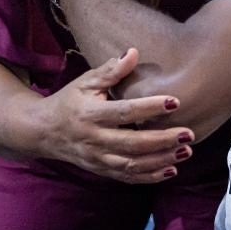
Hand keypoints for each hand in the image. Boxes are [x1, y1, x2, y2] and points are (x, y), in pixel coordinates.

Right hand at [37, 49, 195, 183]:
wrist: (42, 132)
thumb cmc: (69, 101)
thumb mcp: (85, 82)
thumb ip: (110, 70)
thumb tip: (133, 52)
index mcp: (91, 114)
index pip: (124, 112)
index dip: (149, 107)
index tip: (174, 102)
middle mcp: (94, 139)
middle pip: (132, 143)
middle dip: (162, 140)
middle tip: (188, 133)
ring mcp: (97, 158)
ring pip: (132, 164)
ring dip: (160, 160)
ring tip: (185, 151)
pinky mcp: (101, 171)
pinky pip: (127, 177)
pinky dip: (149, 177)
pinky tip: (170, 170)